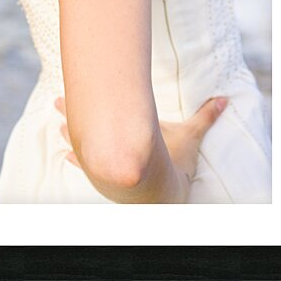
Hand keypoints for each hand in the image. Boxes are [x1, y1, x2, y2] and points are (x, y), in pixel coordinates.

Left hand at [54, 95, 227, 182]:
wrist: (163, 194)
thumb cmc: (173, 162)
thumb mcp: (190, 137)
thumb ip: (205, 117)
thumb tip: (223, 99)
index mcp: (129, 128)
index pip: (105, 109)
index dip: (88, 98)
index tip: (74, 86)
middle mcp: (114, 144)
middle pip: (88, 124)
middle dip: (72, 110)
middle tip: (57, 100)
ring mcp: (109, 163)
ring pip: (82, 144)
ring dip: (70, 132)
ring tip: (58, 122)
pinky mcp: (107, 178)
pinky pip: (87, 166)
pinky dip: (76, 160)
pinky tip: (64, 156)